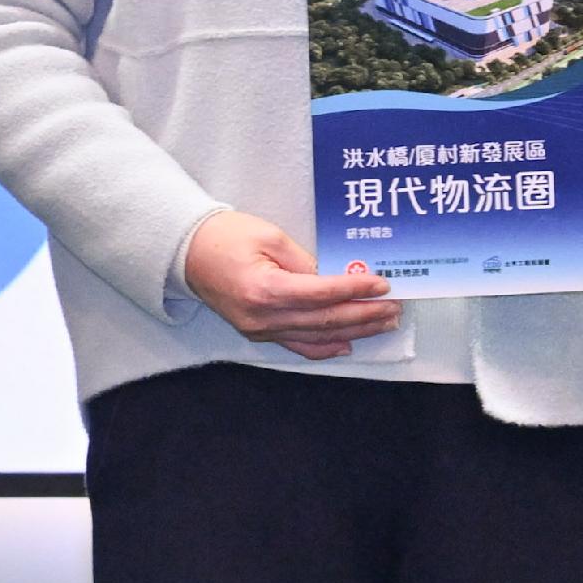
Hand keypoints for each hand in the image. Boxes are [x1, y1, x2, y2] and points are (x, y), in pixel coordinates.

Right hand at [179, 209, 400, 358]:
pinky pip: (297, 345)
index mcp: (265, 289)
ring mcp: (259, 330)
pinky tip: (348, 343)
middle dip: (364, 315)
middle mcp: (262, 317)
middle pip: (325, 321)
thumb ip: (306, 262)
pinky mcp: (258, 333)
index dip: (355, 290)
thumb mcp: (271, 237)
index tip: (383, 284)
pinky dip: (325, 346)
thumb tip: (338, 278)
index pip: (322, 294)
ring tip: (384, 323)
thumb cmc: (227, 236)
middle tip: (395, 308)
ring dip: (354, 332)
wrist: (187, 253)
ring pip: (316, 337)